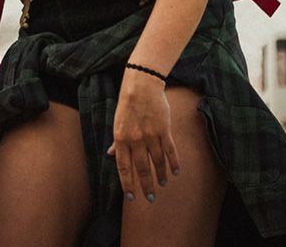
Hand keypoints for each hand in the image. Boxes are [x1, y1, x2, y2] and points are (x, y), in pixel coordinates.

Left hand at [108, 66, 179, 203]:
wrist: (141, 87)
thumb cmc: (127, 105)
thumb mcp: (117, 123)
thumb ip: (117, 142)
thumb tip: (110, 155)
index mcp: (121, 139)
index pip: (124, 167)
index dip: (127, 184)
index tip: (131, 197)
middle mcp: (135, 140)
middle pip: (141, 168)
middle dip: (146, 185)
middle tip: (150, 198)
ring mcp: (151, 135)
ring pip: (157, 161)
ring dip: (160, 175)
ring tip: (162, 185)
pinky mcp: (164, 130)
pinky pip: (170, 150)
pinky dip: (173, 162)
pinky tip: (175, 172)